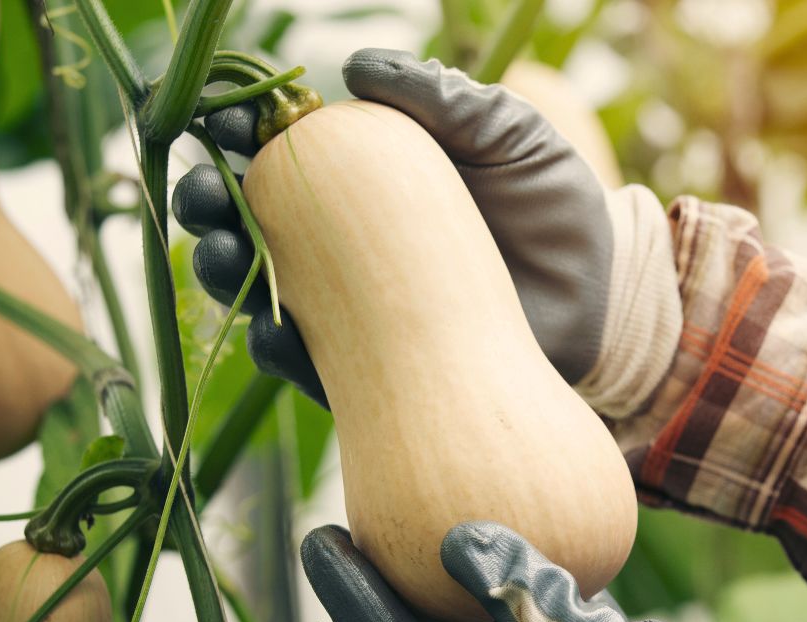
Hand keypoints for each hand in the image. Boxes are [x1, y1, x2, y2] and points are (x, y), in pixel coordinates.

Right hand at [173, 47, 613, 406]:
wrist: (604, 294)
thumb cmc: (554, 203)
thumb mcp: (507, 134)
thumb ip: (442, 98)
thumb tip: (356, 66)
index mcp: (367, 179)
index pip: (284, 153)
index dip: (243, 137)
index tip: (229, 126)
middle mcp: (347, 244)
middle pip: (250, 221)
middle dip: (209, 206)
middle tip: (203, 197)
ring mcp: (357, 309)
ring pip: (263, 292)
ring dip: (226, 273)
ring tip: (222, 256)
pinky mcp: (377, 370)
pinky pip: (312, 365)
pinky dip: (281, 348)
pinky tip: (272, 331)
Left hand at [303, 521, 806, 621]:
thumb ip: (529, 603)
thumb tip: (456, 541)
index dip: (359, 600)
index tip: (324, 536)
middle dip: (391, 581)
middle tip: (352, 511)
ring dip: (453, 571)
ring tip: (417, 502)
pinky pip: (542, 611)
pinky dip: (523, 567)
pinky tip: (512, 515)